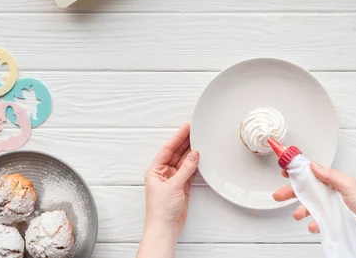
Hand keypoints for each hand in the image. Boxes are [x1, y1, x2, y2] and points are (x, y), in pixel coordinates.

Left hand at [138, 124, 199, 257]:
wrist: (165, 228)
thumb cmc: (161, 210)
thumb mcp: (174, 186)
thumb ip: (186, 169)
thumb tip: (194, 154)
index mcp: (155, 170)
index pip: (167, 149)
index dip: (177, 137)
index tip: (186, 127)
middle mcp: (163, 173)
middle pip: (176, 153)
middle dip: (185, 142)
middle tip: (195, 130)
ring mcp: (173, 179)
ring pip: (184, 161)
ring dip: (191, 152)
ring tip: (200, 140)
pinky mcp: (182, 186)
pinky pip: (189, 171)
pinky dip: (195, 164)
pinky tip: (200, 157)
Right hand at [273, 162, 355, 257]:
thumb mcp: (350, 186)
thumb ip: (330, 176)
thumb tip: (314, 166)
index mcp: (337, 182)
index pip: (314, 173)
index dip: (299, 171)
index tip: (285, 169)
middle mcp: (334, 194)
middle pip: (308, 190)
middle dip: (293, 191)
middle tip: (279, 195)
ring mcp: (334, 209)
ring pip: (312, 207)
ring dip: (302, 210)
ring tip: (297, 215)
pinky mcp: (334, 223)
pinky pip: (319, 221)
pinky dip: (313, 223)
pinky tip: (313, 226)